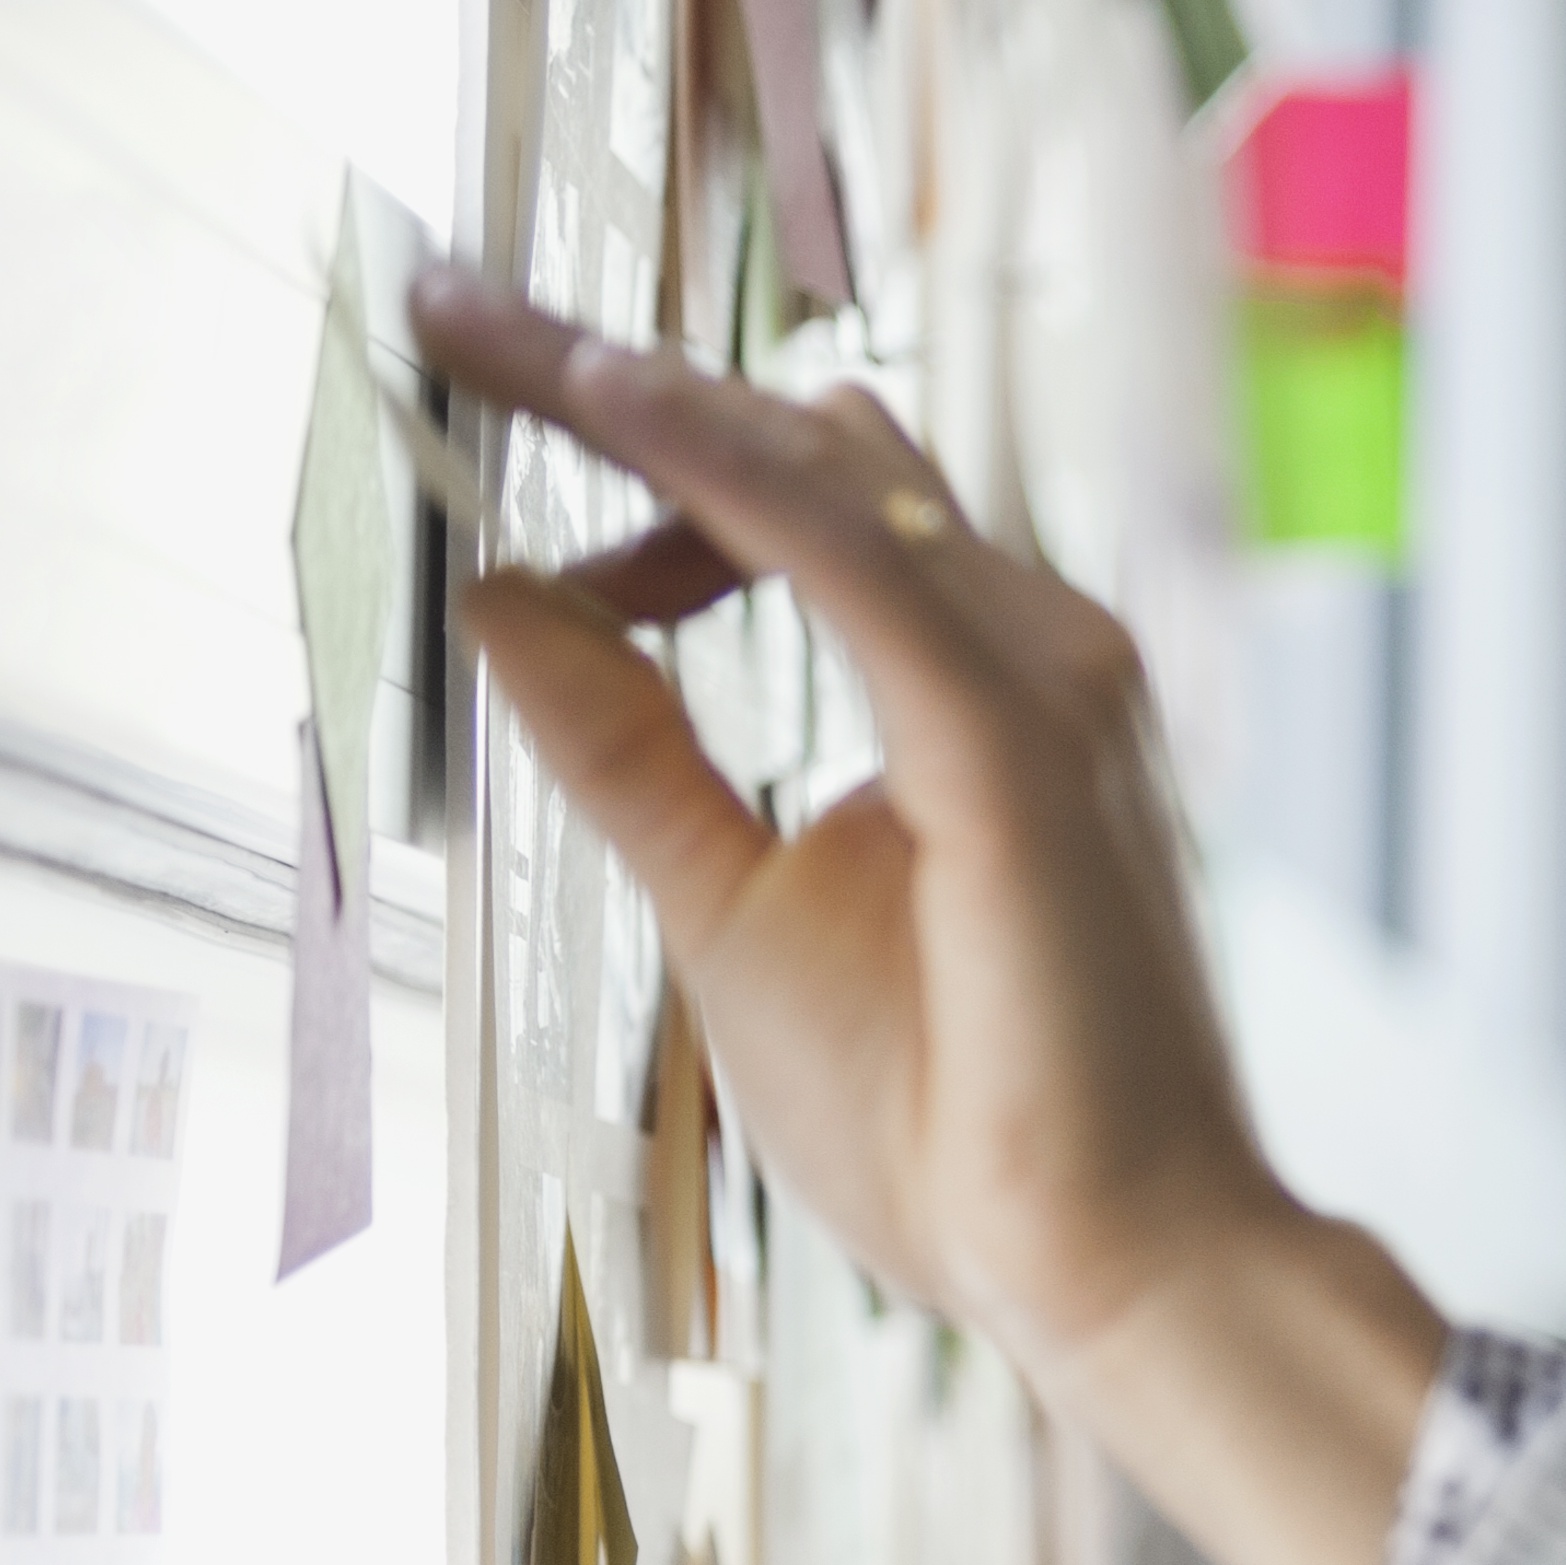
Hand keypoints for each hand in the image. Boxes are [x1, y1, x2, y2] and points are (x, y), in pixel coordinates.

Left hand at [407, 273, 1443, 1564]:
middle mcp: (1033, 661)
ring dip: (650, 395)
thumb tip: (502, 605)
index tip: (493, 388)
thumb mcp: (731, 903)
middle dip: (615, 380)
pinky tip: (610, 401)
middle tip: (449, 306)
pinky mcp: (1018, 743)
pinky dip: (722, 471)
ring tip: (491, 327)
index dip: (649, 442)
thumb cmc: (962, 1120)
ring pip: (825, 481)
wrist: (1115, 1258)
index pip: (807, 511)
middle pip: (809, 460)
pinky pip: (853, 560)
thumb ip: (631, 750)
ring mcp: (1045, 689)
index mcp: (980, 699)